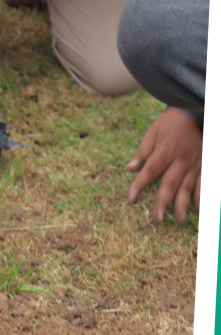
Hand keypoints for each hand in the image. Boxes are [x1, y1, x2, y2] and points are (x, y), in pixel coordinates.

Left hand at [128, 107, 201, 221]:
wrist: (194, 113)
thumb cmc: (170, 123)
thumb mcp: (152, 132)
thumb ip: (142, 152)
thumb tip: (129, 168)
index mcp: (165, 151)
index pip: (150, 171)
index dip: (140, 185)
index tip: (131, 198)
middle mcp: (181, 161)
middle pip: (170, 184)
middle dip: (163, 203)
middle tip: (157, 219)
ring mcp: (195, 165)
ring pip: (188, 189)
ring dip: (183, 206)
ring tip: (177, 220)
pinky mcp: (205, 167)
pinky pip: (204, 185)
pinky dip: (202, 198)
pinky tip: (198, 210)